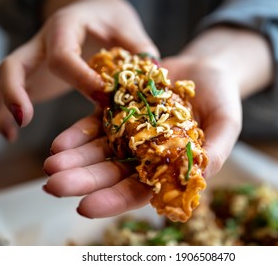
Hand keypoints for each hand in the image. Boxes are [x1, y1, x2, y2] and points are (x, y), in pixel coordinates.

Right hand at [0, 0, 157, 140]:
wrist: (89, 9)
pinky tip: (6, 134)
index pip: (64, 56)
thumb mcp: (126, 26)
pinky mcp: (34, 73)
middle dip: (15, 91)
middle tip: (24, 118)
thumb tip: (153, 72)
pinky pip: (11, 89)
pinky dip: (3, 111)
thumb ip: (138, 47)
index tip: (102, 100)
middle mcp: (42, 42)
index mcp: (66, 28)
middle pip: (15, 63)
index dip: (81, 79)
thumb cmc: (108, 19)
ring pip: (5, 78)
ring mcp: (34, 59)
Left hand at [42, 26, 272, 218]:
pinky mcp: (117, 111)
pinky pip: (93, 125)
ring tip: (50, 165)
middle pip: (110, 172)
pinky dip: (76, 135)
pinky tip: (58, 144)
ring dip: (73, 159)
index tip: (86, 207)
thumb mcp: (226, 124)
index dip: (113, 200)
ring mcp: (128, 133)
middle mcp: (143, 156)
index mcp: (167, 167)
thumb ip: (217, 149)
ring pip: (96, 151)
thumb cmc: (222, 100)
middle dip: (83, 181)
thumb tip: (202, 177)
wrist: (206, 69)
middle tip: (54, 186)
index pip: (138, 190)